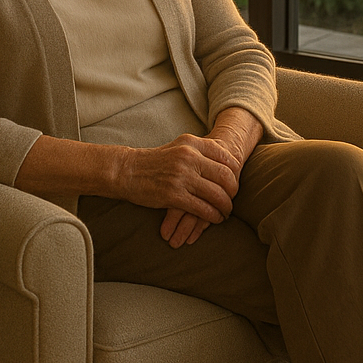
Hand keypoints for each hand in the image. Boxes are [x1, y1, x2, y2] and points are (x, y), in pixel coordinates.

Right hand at [158, 108, 264, 247]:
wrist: (128, 171)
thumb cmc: (156, 161)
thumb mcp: (180, 147)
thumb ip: (202, 151)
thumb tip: (229, 161)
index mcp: (193, 143)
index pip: (226, 157)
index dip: (235, 173)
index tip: (234, 182)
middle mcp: (189, 157)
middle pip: (225, 177)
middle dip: (233, 191)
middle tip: (232, 199)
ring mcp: (181, 176)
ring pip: (216, 195)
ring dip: (225, 207)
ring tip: (226, 212)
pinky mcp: (173, 195)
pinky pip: (202, 208)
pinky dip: (212, 216)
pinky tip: (214, 219)